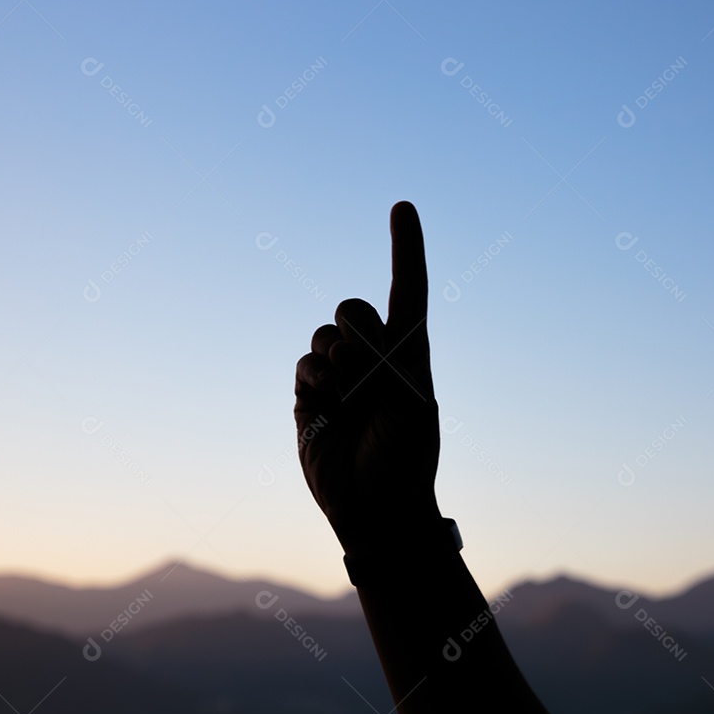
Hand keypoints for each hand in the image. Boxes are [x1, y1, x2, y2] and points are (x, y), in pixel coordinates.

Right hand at [294, 201, 440, 553]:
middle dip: (358, 332)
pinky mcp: (310, 393)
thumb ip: (382, 363)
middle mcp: (374, 355)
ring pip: (323, 335)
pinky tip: (325, 406)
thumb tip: (337, 348)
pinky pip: (303, 362)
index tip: (402, 206)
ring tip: (349, 399)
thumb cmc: (405, 458)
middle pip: (353, 307)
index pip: (409, 289)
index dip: (406, 248)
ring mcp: (339, 374)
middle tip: (368, 375)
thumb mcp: (411, 405)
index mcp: (410, 352)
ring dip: (335, 362)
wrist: (375, 507)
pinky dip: (314, 378)